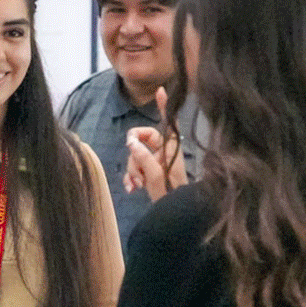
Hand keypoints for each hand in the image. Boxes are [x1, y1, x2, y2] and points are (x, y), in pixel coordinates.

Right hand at [123, 88, 186, 202]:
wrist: (174, 216)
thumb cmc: (170, 194)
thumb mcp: (154, 175)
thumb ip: (142, 157)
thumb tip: (130, 143)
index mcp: (170, 147)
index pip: (167, 121)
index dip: (163, 106)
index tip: (160, 90)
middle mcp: (164, 151)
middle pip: (141, 140)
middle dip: (133, 155)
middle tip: (133, 169)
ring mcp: (157, 161)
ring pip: (135, 156)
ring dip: (132, 170)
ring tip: (137, 185)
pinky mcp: (151, 172)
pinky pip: (135, 168)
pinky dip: (131, 177)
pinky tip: (132, 188)